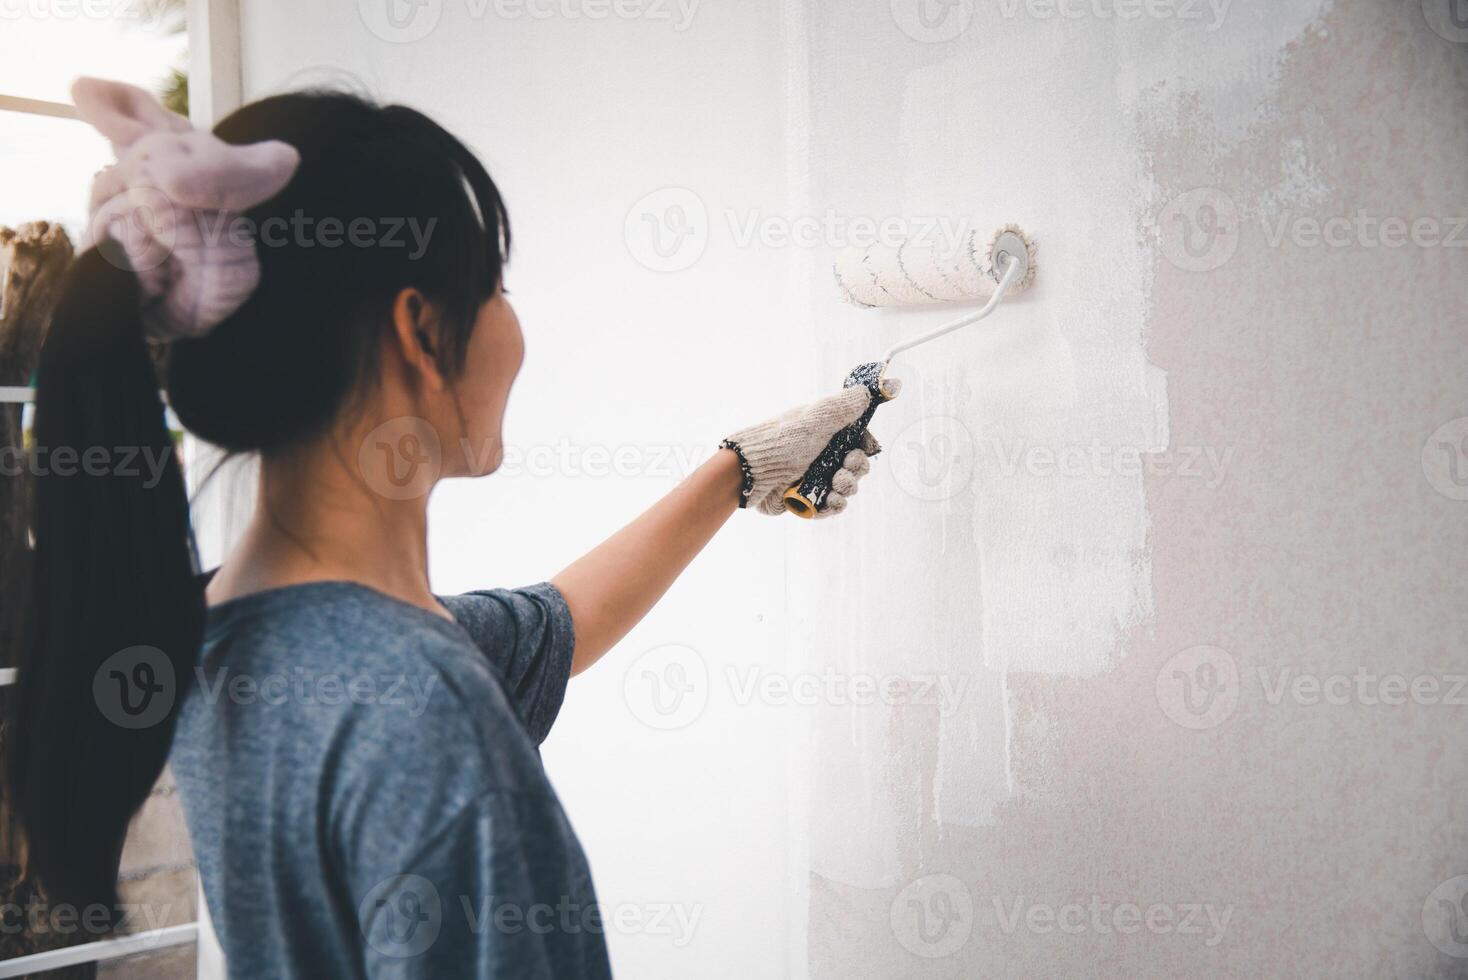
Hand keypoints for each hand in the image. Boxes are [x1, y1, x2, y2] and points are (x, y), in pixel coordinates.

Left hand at [722, 378, 900, 516]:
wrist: (751, 473)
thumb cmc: (781, 442)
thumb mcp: (815, 419)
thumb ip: (843, 406)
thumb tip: (867, 391)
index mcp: (825, 433)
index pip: (858, 441)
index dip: (863, 447)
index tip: (858, 449)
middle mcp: (822, 455)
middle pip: (856, 466)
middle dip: (856, 468)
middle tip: (843, 468)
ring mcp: (815, 478)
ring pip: (847, 487)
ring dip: (847, 487)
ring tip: (834, 484)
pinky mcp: (807, 500)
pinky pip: (832, 506)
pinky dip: (835, 504)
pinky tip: (831, 500)